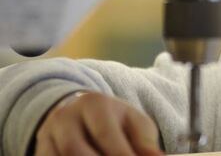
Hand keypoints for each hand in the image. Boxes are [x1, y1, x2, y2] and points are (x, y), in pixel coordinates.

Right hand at [35, 91, 163, 155]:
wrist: (79, 111)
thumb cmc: (114, 120)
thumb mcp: (134, 123)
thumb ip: (145, 142)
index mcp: (94, 104)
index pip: (105, 135)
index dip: (121, 154)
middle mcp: (65, 117)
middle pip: (75, 151)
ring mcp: (47, 135)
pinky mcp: (40, 151)